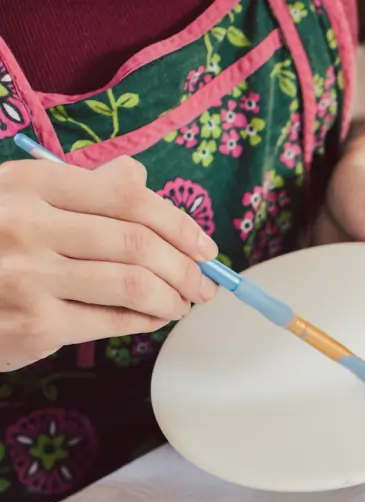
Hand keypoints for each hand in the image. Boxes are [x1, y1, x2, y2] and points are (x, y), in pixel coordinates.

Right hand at [0, 156, 216, 371]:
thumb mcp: (20, 199)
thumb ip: (82, 188)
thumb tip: (139, 175)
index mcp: (30, 185)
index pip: (129, 199)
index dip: (179, 225)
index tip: (205, 247)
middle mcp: (27, 225)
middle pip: (139, 244)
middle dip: (187, 268)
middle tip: (205, 284)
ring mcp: (28, 276)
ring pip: (135, 285)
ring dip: (174, 297)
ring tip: (183, 302)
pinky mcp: (34, 324)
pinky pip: (114, 320)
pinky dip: (147, 320)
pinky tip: (154, 317)